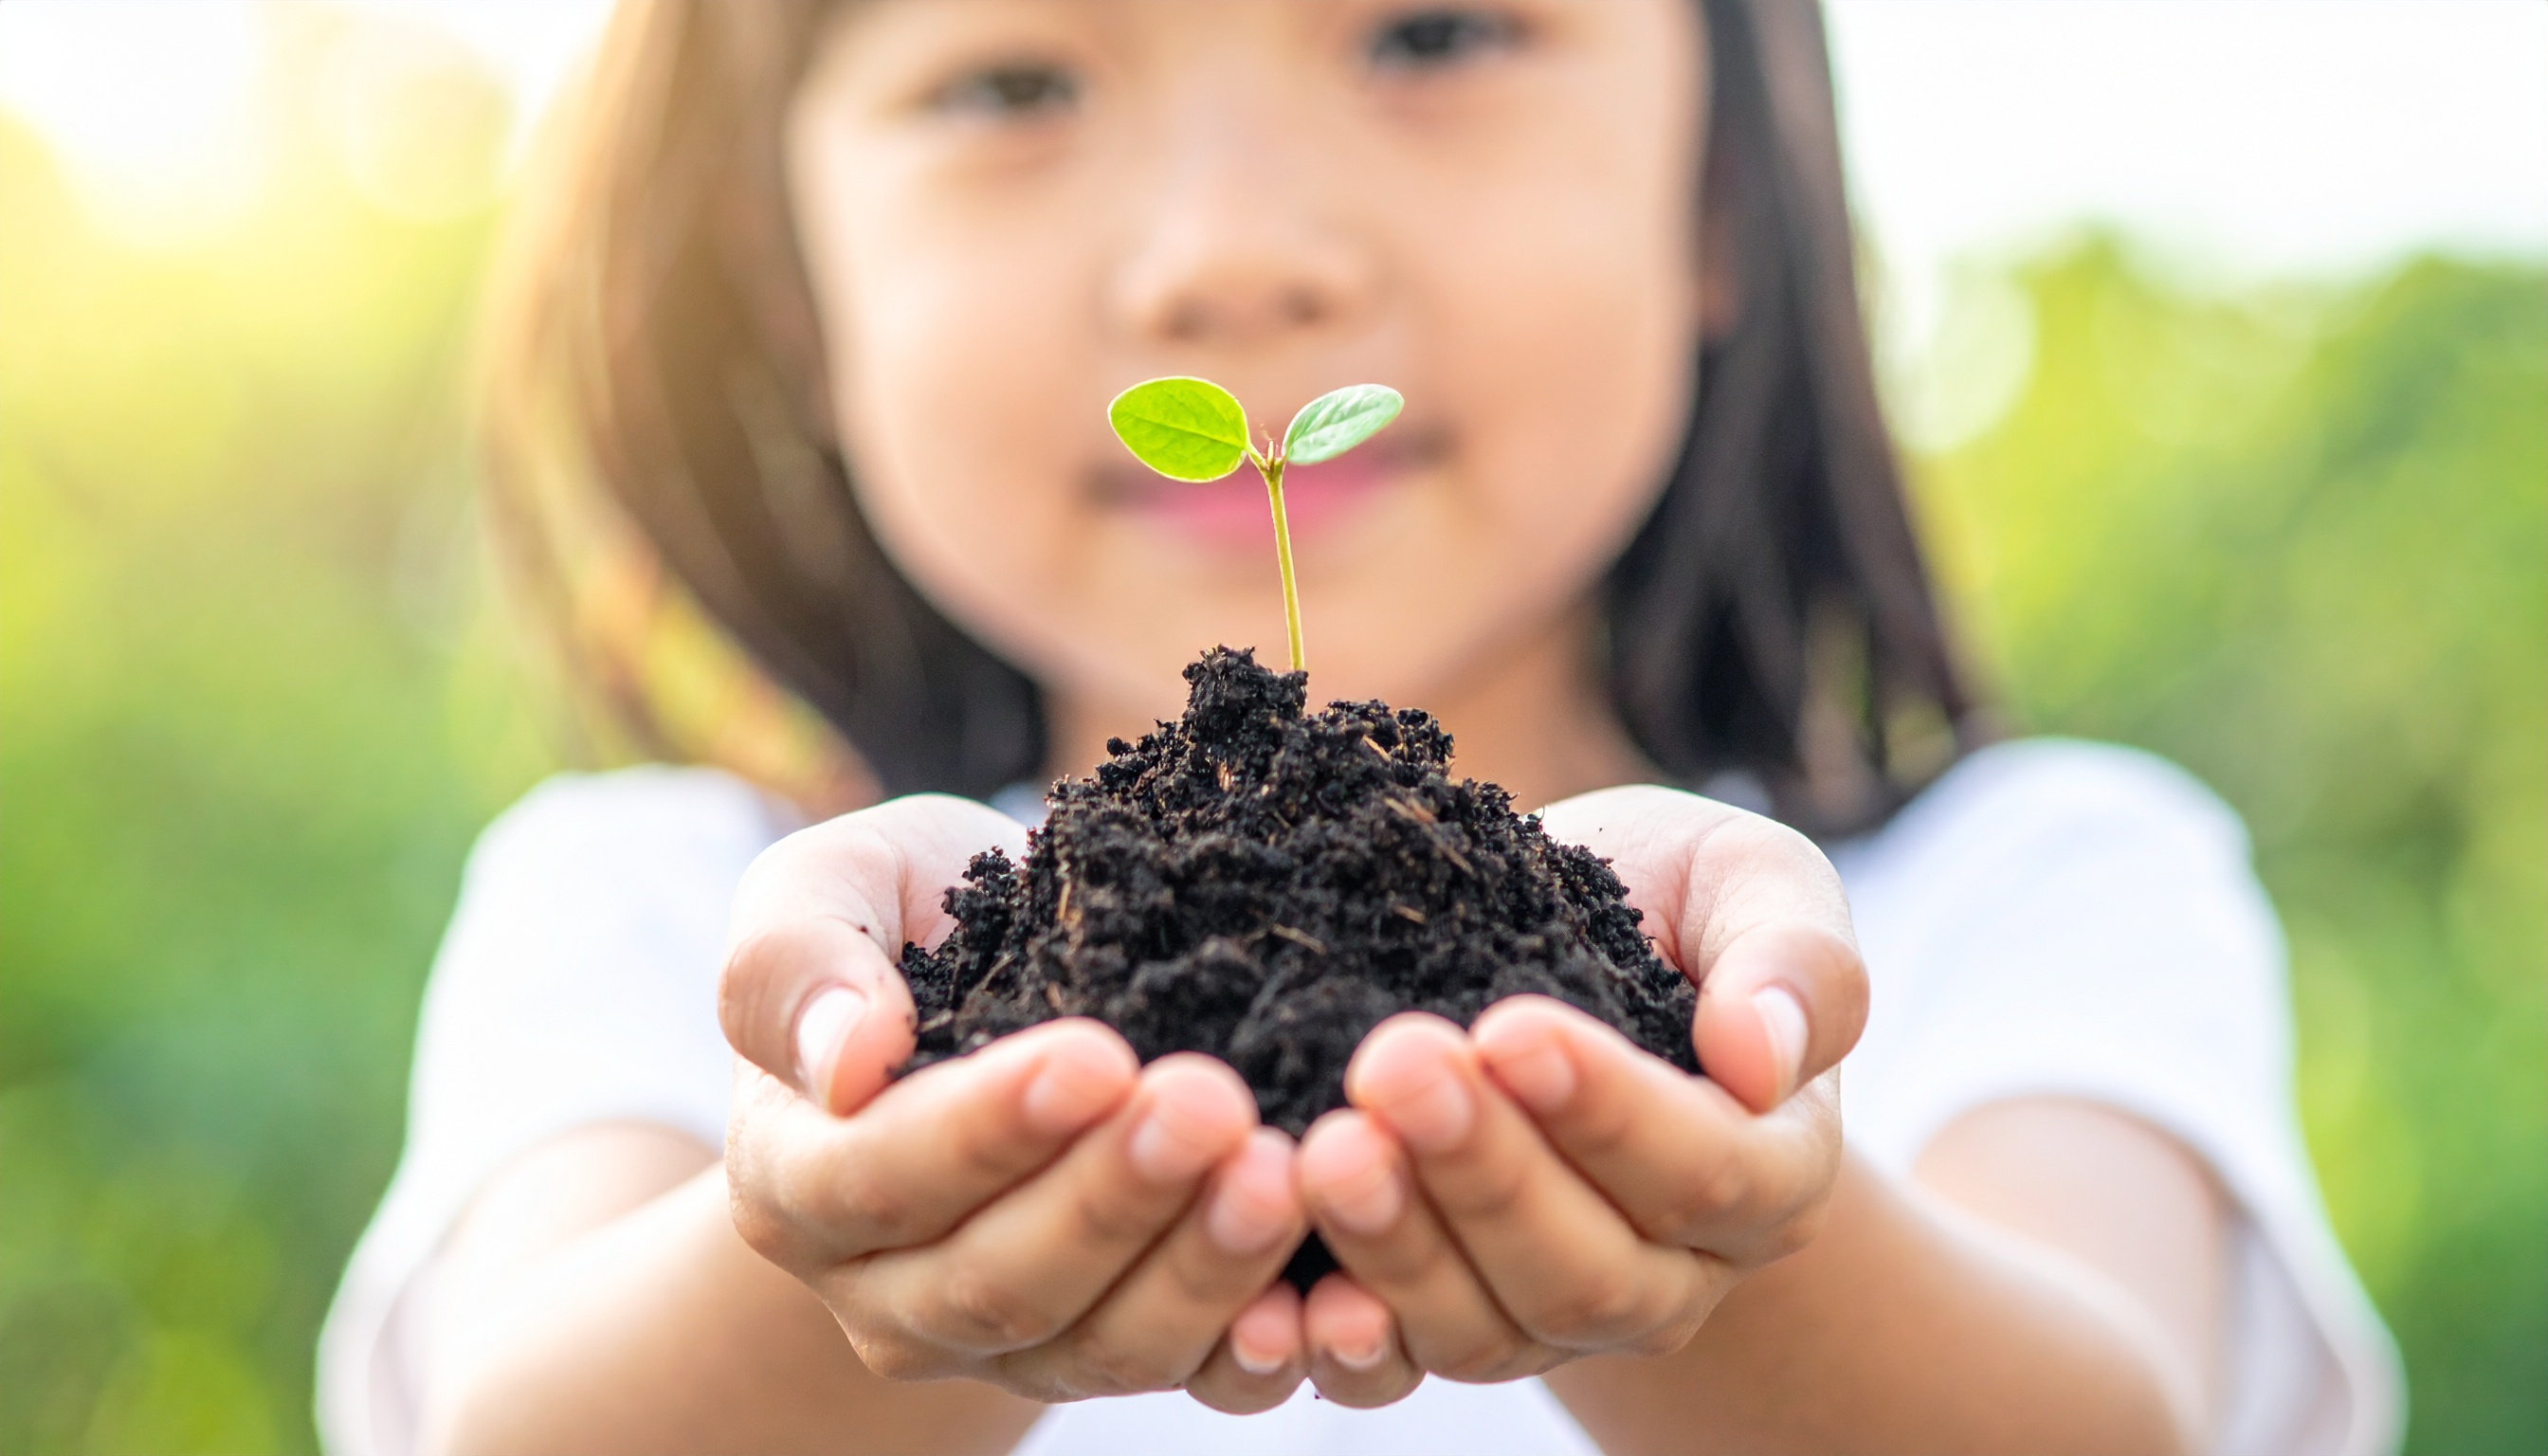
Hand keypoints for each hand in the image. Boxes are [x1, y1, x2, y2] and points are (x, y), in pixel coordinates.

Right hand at [717, 794, 1312, 1409]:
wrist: (985, 986)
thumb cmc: (902, 924)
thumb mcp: (827, 894)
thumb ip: (794, 963)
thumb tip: (843, 1060)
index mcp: (795, 1177)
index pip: (884, 1177)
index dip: (988, 1129)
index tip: (1095, 1055)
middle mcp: (885, 1290)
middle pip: (997, 1280)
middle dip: (1113, 1197)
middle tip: (1212, 1106)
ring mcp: (999, 1341)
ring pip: (1099, 1343)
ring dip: (1199, 1267)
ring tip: (1282, 1175)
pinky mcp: (1107, 1351)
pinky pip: (1186, 1378)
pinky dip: (1254, 1351)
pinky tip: (1321, 1299)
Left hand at [1287, 785, 1867, 1404]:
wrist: (1567, 942)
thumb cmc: (1668, 904)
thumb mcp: (1749, 882)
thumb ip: (1794, 957)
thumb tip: (1763, 1054)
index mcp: (1772, 1169)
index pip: (1701, 1172)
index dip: (1606, 1113)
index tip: (1510, 1029)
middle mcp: (1677, 1271)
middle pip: (1587, 1269)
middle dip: (1484, 1172)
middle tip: (1394, 1068)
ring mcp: (1560, 1311)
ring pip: (1489, 1328)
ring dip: (1400, 1246)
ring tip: (1324, 1148)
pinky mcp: (1458, 1319)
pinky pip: (1404, 1367)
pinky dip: (1348, 1345)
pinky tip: (1289, 1296)